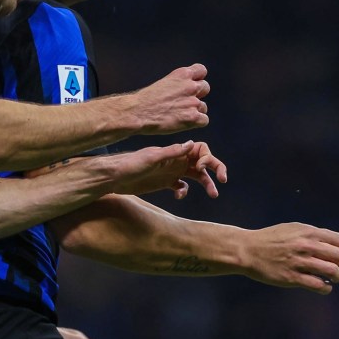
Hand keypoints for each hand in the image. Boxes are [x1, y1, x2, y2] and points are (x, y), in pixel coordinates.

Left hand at [103, 141, 225, 198]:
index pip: (200, 149)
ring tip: (214, 195)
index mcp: (175, 152)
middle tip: (223, 180)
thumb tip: (192, 144)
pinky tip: (178, 195)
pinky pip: (182, 186)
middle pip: (203, 162)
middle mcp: (176, 160)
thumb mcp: (152, 158)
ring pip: (196, 176)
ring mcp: (172, 171)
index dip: (208, 157)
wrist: (115, 176)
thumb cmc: (131, 164)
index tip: (203, 168)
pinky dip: (184, 191)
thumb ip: (172, 152)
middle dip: (215, 169)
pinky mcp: (165, 182)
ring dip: (207, 183)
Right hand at [129, 64, 209, 133]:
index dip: (198, 79)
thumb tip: (186, 90)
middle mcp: (190, 86)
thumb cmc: (147, 100)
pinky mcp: (192, 117)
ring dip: (195, 111)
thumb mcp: (165, 83)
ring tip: (179, 115)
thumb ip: (178, 84)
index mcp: (182, 74)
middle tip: (185, 103)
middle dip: (198, 95)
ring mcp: (192, 102)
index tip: (192, 85)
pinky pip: (204, 120)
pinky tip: (183, 123)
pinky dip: (196, 123)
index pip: (202, 71)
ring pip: (204, 107)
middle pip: (206, 88)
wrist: (138, 112)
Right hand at [242, 223, 338, 293]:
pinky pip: (319, 286)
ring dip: (337, 277)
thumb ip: (310, 234)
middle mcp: (306, 246)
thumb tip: (329, 243)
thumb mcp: (292, 228)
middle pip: (338, 257)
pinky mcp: (293, 278)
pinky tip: (322, 286)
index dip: (338, 248)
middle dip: (338, 263)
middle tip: (332, 267)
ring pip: (332, 272)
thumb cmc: (270, 238)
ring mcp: (300, 263)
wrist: (248, 250)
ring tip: (331, 279)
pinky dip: (325, 288)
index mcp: (308, 232)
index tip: (331, 254)